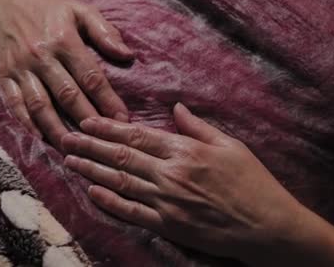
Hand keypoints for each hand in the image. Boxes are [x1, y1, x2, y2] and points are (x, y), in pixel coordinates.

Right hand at [0, 0, 132, 146]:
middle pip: (67, 95)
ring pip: (40, 104)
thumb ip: (105, 31)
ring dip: (57, 129)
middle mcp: (40, 54)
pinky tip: (41, 137)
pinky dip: (26, 122)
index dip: (107, 100)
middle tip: (104, 141)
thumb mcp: (81, 9)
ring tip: (74, 148)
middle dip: (87, 121)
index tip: (123, 119)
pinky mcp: (3, 73)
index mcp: (63, 38)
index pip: (90, 76)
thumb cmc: (51, 6)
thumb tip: (127, 56)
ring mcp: (19, 66)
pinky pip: (14, 102)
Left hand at [61, 103, 304, 261]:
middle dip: (90, 146)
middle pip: (121, 157)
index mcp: (185, 151)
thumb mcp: (231, 145)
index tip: (87, 122)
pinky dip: (110, 201)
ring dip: (91, 171)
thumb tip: (175, 107)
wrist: (268, 226)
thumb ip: (198, 127)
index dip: (108, 129)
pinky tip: (92, 191)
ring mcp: (167, 202)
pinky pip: (133, 212)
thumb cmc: (253, 182)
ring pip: (120, 182)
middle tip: (65, 138)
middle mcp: (171, 174)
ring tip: (70, 161)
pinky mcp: (169, 226)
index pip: (137, 136)